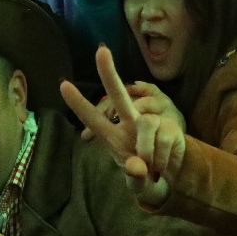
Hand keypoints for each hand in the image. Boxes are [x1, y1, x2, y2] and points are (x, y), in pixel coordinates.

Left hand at [60, 46, 185, 207]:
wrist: (173, 182)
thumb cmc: (145, 179)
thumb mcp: (138, 185)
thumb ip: (135, 178)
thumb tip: (137, 166)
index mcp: (113, 138)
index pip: (93, 119)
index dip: (79, 103)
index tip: (62, 84)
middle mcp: (130, 125)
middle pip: (118, 95)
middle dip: (109, 73)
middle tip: (101, 50)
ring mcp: (151, 124)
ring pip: (147, 124)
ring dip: (148, 150)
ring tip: (151, 168)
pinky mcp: (171, 127)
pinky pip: (165, 137)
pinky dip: (163, 157)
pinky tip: (163, 165)